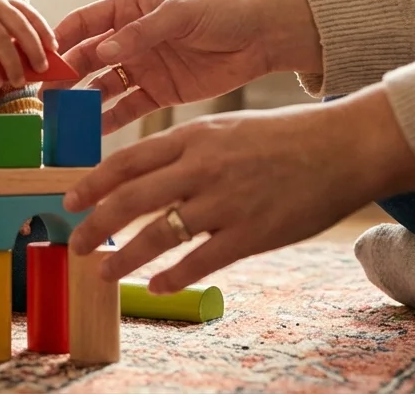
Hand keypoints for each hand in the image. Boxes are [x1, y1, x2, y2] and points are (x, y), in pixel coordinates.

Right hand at [0, 0, 55, 87]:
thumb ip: (3, 28)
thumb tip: (26, 58)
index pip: (29, 13)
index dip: (44, 31)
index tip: (53, 48)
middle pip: (21, 28)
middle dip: (34, 50)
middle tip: (42, 68)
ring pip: (3, 43)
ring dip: (14, 65)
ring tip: (19, 81)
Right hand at [51, 0, 320, 134]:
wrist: (263, 37)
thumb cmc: (223, 10)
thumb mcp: (181, 13)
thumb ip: (142, 32)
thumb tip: (103, 50)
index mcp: (129, 9)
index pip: (84, 23)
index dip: (61, 39)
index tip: (42, 59)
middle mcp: (129, 39)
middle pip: (87, 59)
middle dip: (65, 78)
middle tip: (45, 99)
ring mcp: (142, 68)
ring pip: (102, 87)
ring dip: (82, 102)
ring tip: (62, 121)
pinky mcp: (159, 93)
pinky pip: (127, 109)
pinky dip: (109, 121)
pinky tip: (92, 133)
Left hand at [62, 86, 414, 292]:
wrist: (344, 146)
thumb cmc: (284, 137)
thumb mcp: (225, 127)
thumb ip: (186, 148)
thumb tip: (144, 173)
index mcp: (193, 136)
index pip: (127, 161)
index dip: (92, 183)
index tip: (70, 199)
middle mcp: (202, 167)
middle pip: (131, 199)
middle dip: (95, 225)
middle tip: (75, 244)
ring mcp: (226, 201)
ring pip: (159, 235)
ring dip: (125, 258)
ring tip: (105, 273)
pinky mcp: (252, 233)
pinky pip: (200, 261)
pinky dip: (172, 278)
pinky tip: (157, 287)